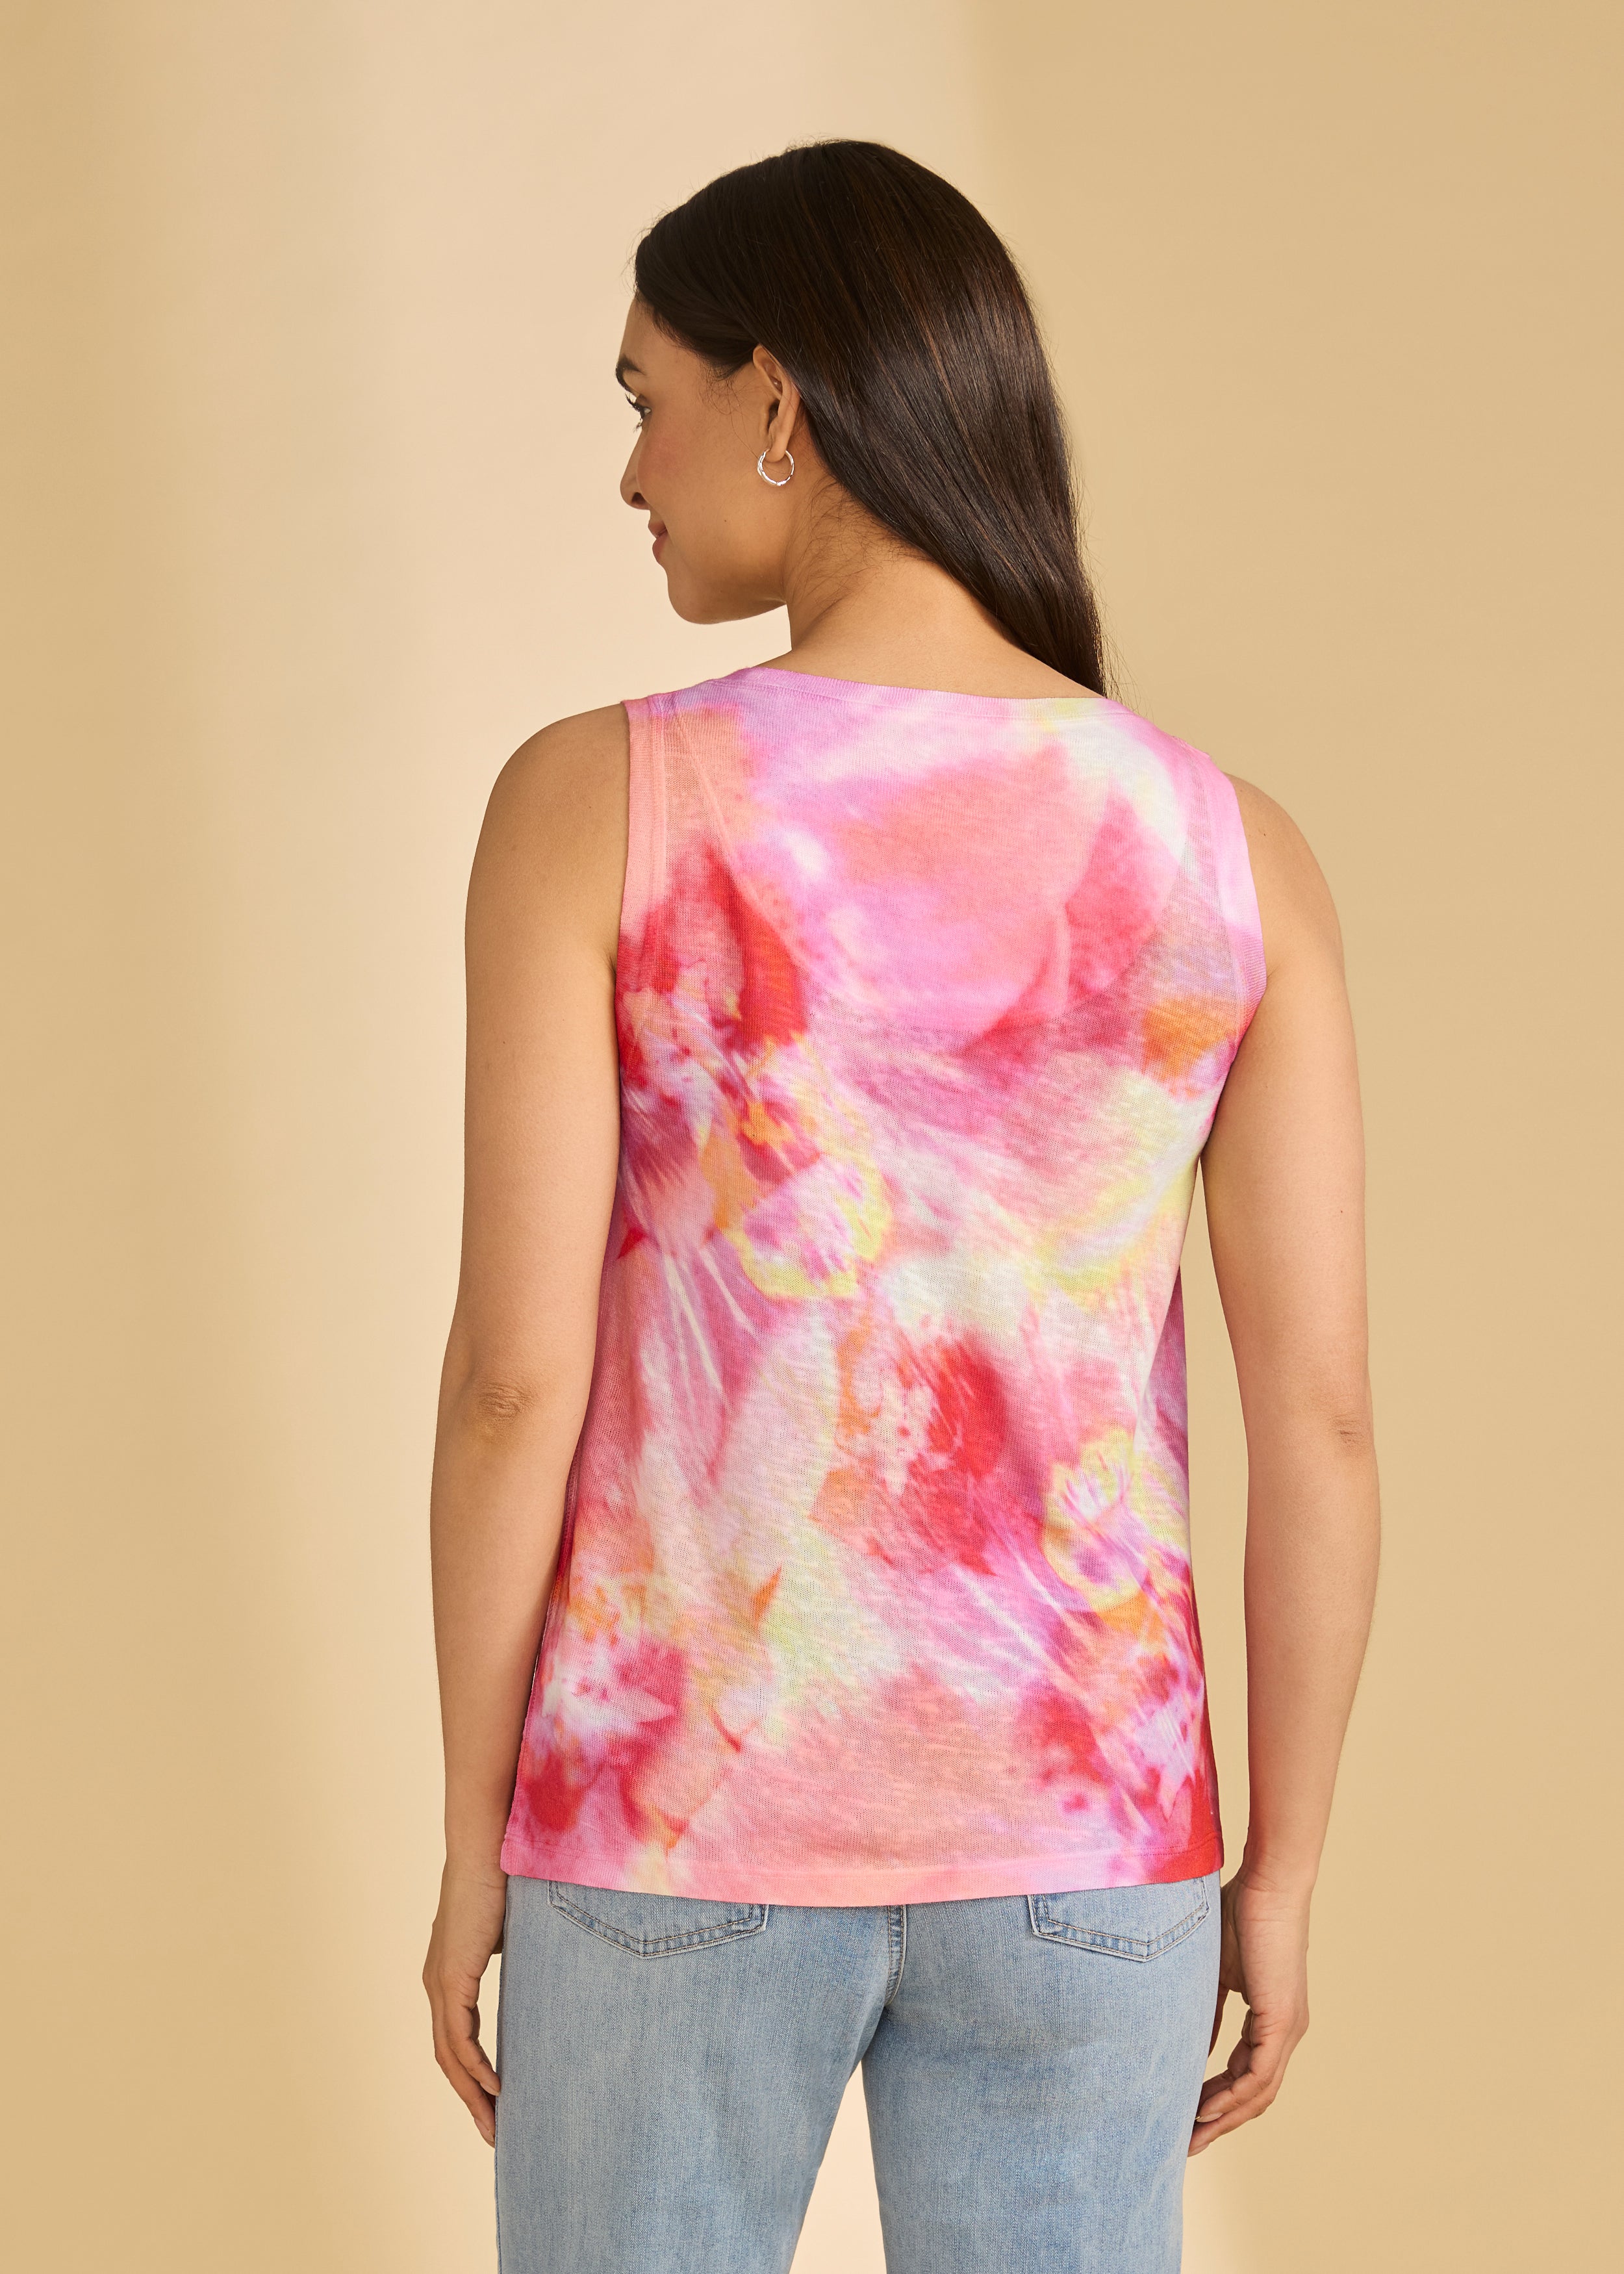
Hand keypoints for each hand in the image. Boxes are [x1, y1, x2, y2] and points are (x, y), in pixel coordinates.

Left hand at [423, 1857, 507, 2145]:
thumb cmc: (505, 1877)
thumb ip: (519, 1956)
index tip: (498, 2103)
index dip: (473, 2075)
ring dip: (473, 2095)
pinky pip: (459, 2039)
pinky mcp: (450, 1979)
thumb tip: (547, 1968)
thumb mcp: (512, 1931)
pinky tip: (496, 2089)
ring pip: (451, 2056)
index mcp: (449, 1974)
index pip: (457, 2039)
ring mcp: (440, 1983)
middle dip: (471, 2100)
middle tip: (495, 2134)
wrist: (487, 1845)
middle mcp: (437, 1984)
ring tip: (497, 2125)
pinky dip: (476, 2068)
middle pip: (449, 2059)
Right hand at [1189, 1867, 1310, 2153]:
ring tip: (1191, 2137)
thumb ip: (1207, 2011)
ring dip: (1224, 2118)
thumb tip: (1188, 2047)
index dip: (1217, 2100)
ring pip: (1258, 2093)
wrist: (1268, 1885)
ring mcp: (1286, 2030)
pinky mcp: (1280, 2022)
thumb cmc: (1241, 1913)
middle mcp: (1285, 2033)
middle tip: (1186, 2144)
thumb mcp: (1215, 1973)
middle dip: (1219, 2122)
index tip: (1186, 2116)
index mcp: (1271, 2020)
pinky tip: (1206, 2110)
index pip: (1245, 2075)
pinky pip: (1257, 2075)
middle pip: (1253, 2095)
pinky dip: (1232, 2097)